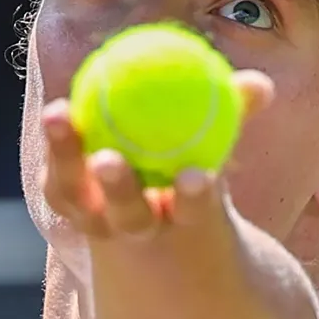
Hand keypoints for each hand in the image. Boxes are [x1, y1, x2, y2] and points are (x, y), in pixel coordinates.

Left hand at [40, 69, 273, 241]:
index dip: (194, 197)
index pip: (194, 212)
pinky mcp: (68, 207)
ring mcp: (98, 223)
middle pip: (129, 217)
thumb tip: (261, 84)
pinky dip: (57, 147)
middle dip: (119, 191)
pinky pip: (58, 178)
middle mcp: (140, 230)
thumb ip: (234, 116)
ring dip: (66, 157)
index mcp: (186, 222)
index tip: (197, 176)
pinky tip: (58, 110)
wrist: (152, 234)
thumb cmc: (192, 177)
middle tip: (108, 158)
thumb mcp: (216, 150)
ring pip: (78, 198)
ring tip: (57, 112)